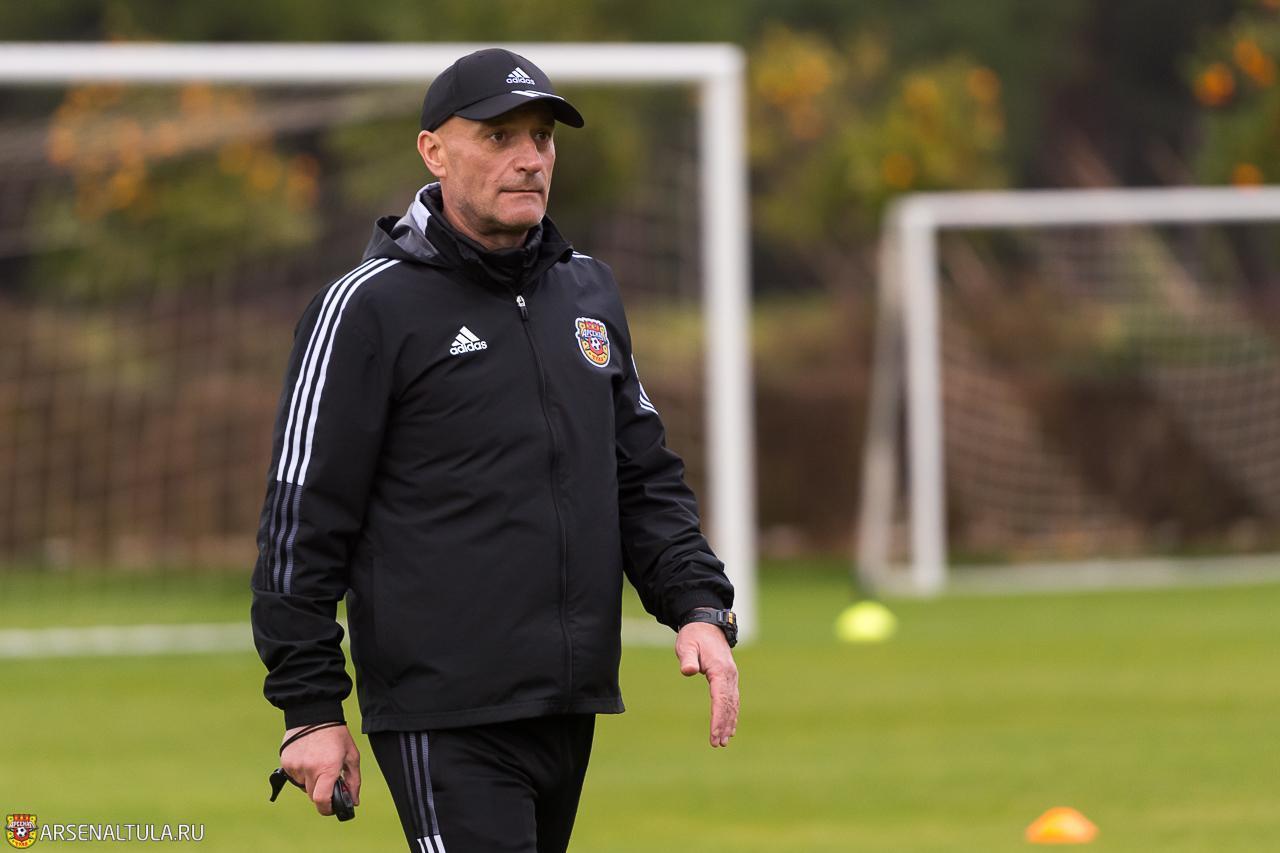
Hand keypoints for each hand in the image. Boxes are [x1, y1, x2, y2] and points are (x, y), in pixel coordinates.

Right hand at [279, 723, 360, 814]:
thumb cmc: (336, 735)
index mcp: (328, 768)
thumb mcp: (351, 756)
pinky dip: (301, 772)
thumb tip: (353, 801)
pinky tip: (307, 757)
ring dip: (310, 781)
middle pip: (312, 795)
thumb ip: (354, 781)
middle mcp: (310, 769)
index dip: (326, 809)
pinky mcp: (286, 761)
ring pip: (302, 786)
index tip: (331, 808)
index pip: (321, 800)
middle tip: (328, 778)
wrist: (314, 713)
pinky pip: (294, 776)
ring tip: (317, 762)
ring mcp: (296, 766)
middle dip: (321, 792)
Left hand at [675, 621, 739, 746]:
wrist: (706, 624)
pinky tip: (730, 728)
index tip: (714, 734)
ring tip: (723, 741)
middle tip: (717, 743)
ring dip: (729, 723)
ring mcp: (731, 677)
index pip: (720, 698)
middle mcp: (730, 675)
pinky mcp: (729, 678)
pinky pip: (733, 700)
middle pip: (728, 704)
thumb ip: (688, 659)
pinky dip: (732, 714)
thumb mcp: (686, 645)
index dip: (718, 718)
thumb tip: (688, 671)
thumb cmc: (694, 636)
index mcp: (720, 669)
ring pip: (732, 704)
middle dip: (724, 725)